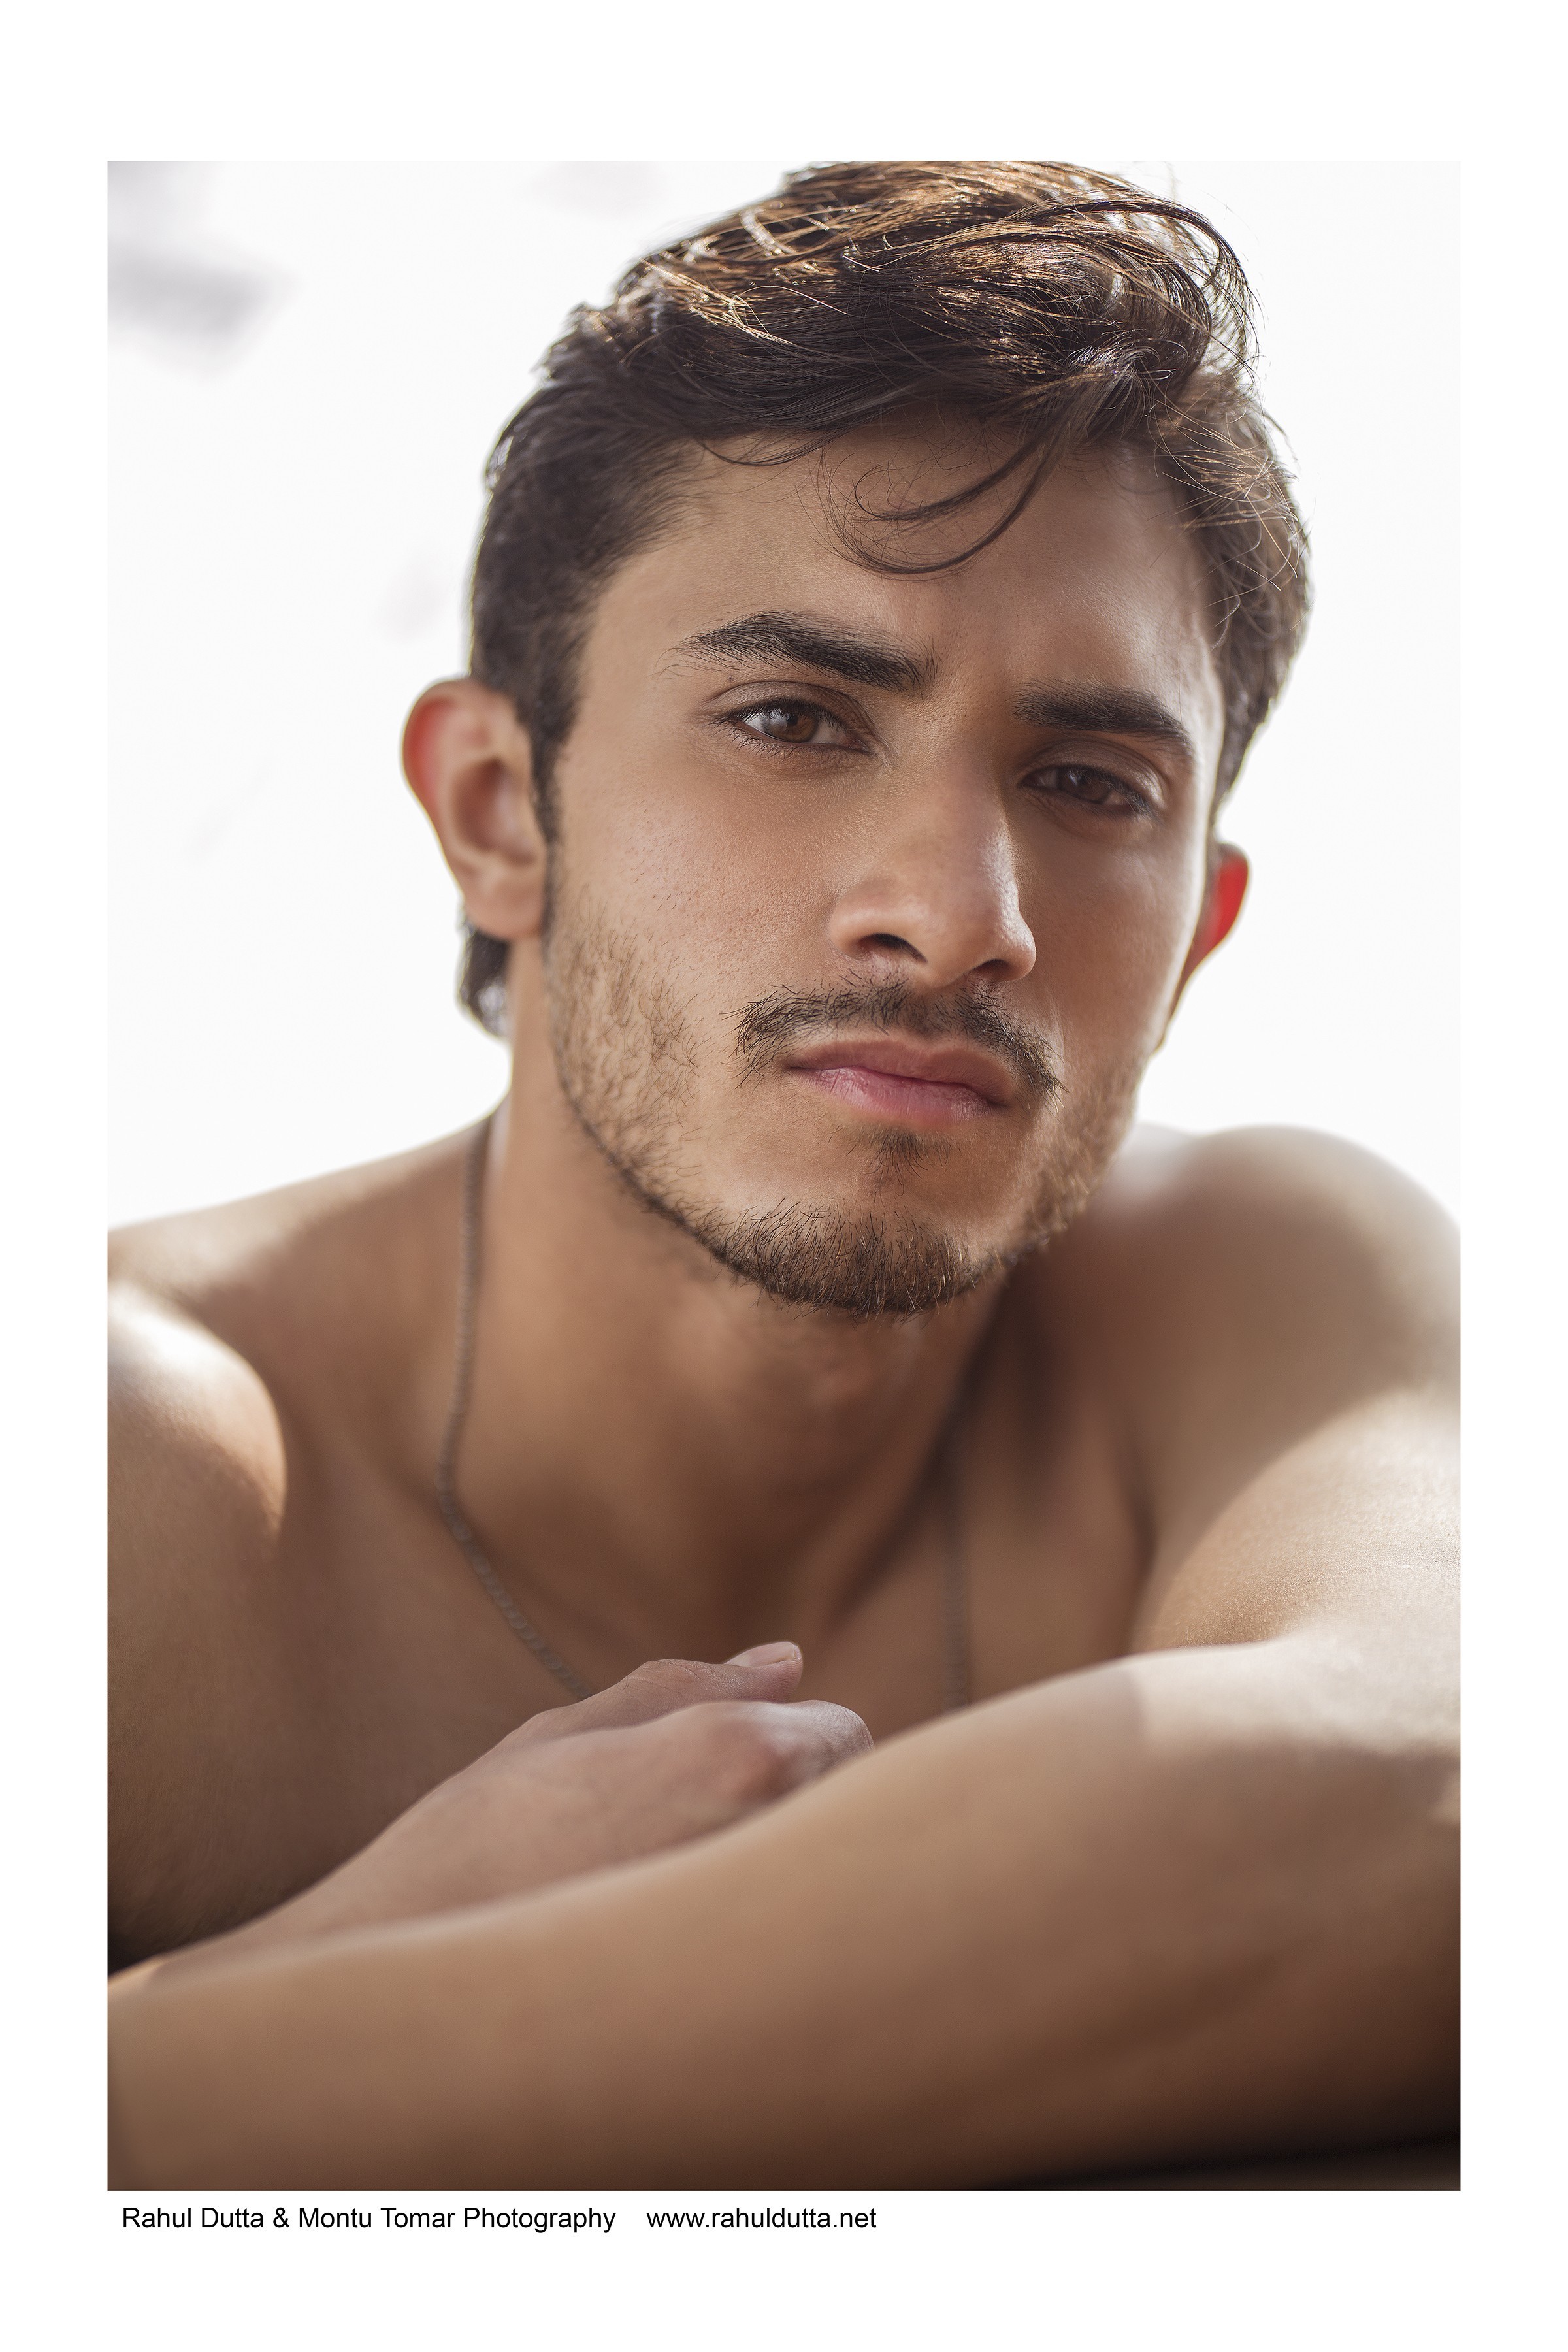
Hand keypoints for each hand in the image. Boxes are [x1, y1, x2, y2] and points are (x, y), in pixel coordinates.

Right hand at [151, 1648, 870, 1975]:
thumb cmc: (476, 1841)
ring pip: (826, 1878)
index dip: (791, 1741)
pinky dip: (764, 1946)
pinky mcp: (746, 2000)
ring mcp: (766, 1927)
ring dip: (784, 1872)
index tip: (719, 1773)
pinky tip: (685, 1959)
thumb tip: (791, 1659)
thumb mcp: (567, 1733)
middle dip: (804, 1808)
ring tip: (682, 1894)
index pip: (845, 1733)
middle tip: (696, 1834)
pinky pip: (794, 1952)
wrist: (405, 1979)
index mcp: (741, 1755)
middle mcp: (774, 1836)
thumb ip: (688, 1687)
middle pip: (856, 1806)